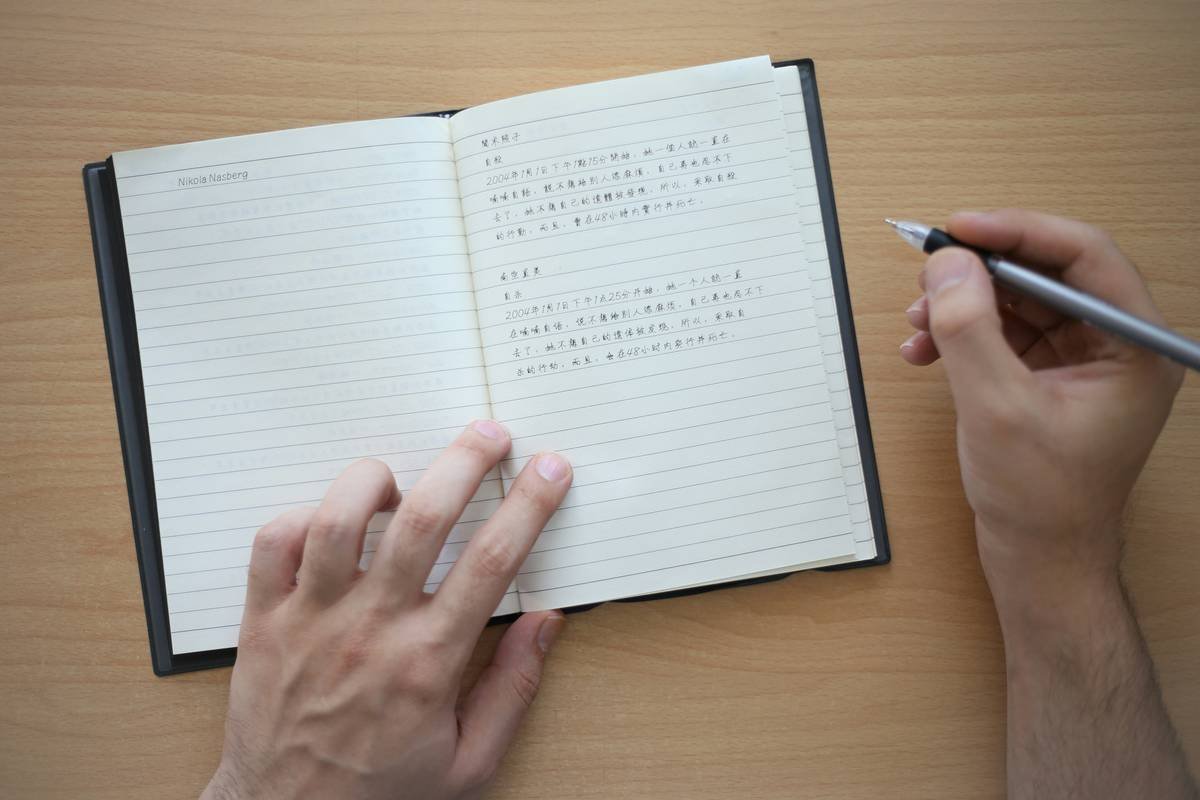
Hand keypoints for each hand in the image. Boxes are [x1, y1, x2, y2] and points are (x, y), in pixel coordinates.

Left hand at [201, 421, 572, 799]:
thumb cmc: (382, 790)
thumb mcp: (471, 762)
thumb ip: (514, 689)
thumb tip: (547, 622)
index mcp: (428, 661)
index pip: (492, 562)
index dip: (530, 506)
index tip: (551, 470)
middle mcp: (370, 627)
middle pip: (424, 520)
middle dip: (465, 463)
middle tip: (490, 434)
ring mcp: (311, 618)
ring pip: (338, 519)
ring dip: (376, 480)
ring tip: (402, 476)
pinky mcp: (265, 618)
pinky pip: (273, 542)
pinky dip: (302, 514)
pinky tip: (332, 521)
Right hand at [899, 210, 1182, 614]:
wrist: (1040, 560)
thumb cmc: (1040, 498)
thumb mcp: (997, 407)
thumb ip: (969, 328)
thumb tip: (945, 264)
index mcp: (1135, 347)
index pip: (1084, 256)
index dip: (1019, 232)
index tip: (960, 228)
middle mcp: (1116, 345)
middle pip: (1047, 272)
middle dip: (980, 271)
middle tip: (928, 271)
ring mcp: (1082, 361)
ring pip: (1018, 300)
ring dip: (963, 304)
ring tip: (917, 322)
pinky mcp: (1048, 376)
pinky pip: (1003, 332)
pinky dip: (961, 334)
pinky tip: (924, 350)